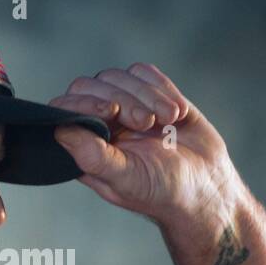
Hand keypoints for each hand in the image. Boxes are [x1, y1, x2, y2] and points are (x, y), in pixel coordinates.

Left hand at [50, 63, 239, 229]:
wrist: (206, 186)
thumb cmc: (162, 191)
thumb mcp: (125, 180)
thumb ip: (92, 156)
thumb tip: (59, 130)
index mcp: (86, 145)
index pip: (67, 107)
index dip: (85, 101)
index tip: (113, 111)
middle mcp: (101, 123)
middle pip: (94, 84)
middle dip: (123, 98)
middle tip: (147, 122)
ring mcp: (126, 106)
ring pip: (121, 75)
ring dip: (148, 95)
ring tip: (169, 120)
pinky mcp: (150, 94)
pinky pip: (145, 73)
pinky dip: (163, 88)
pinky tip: (178, 114)